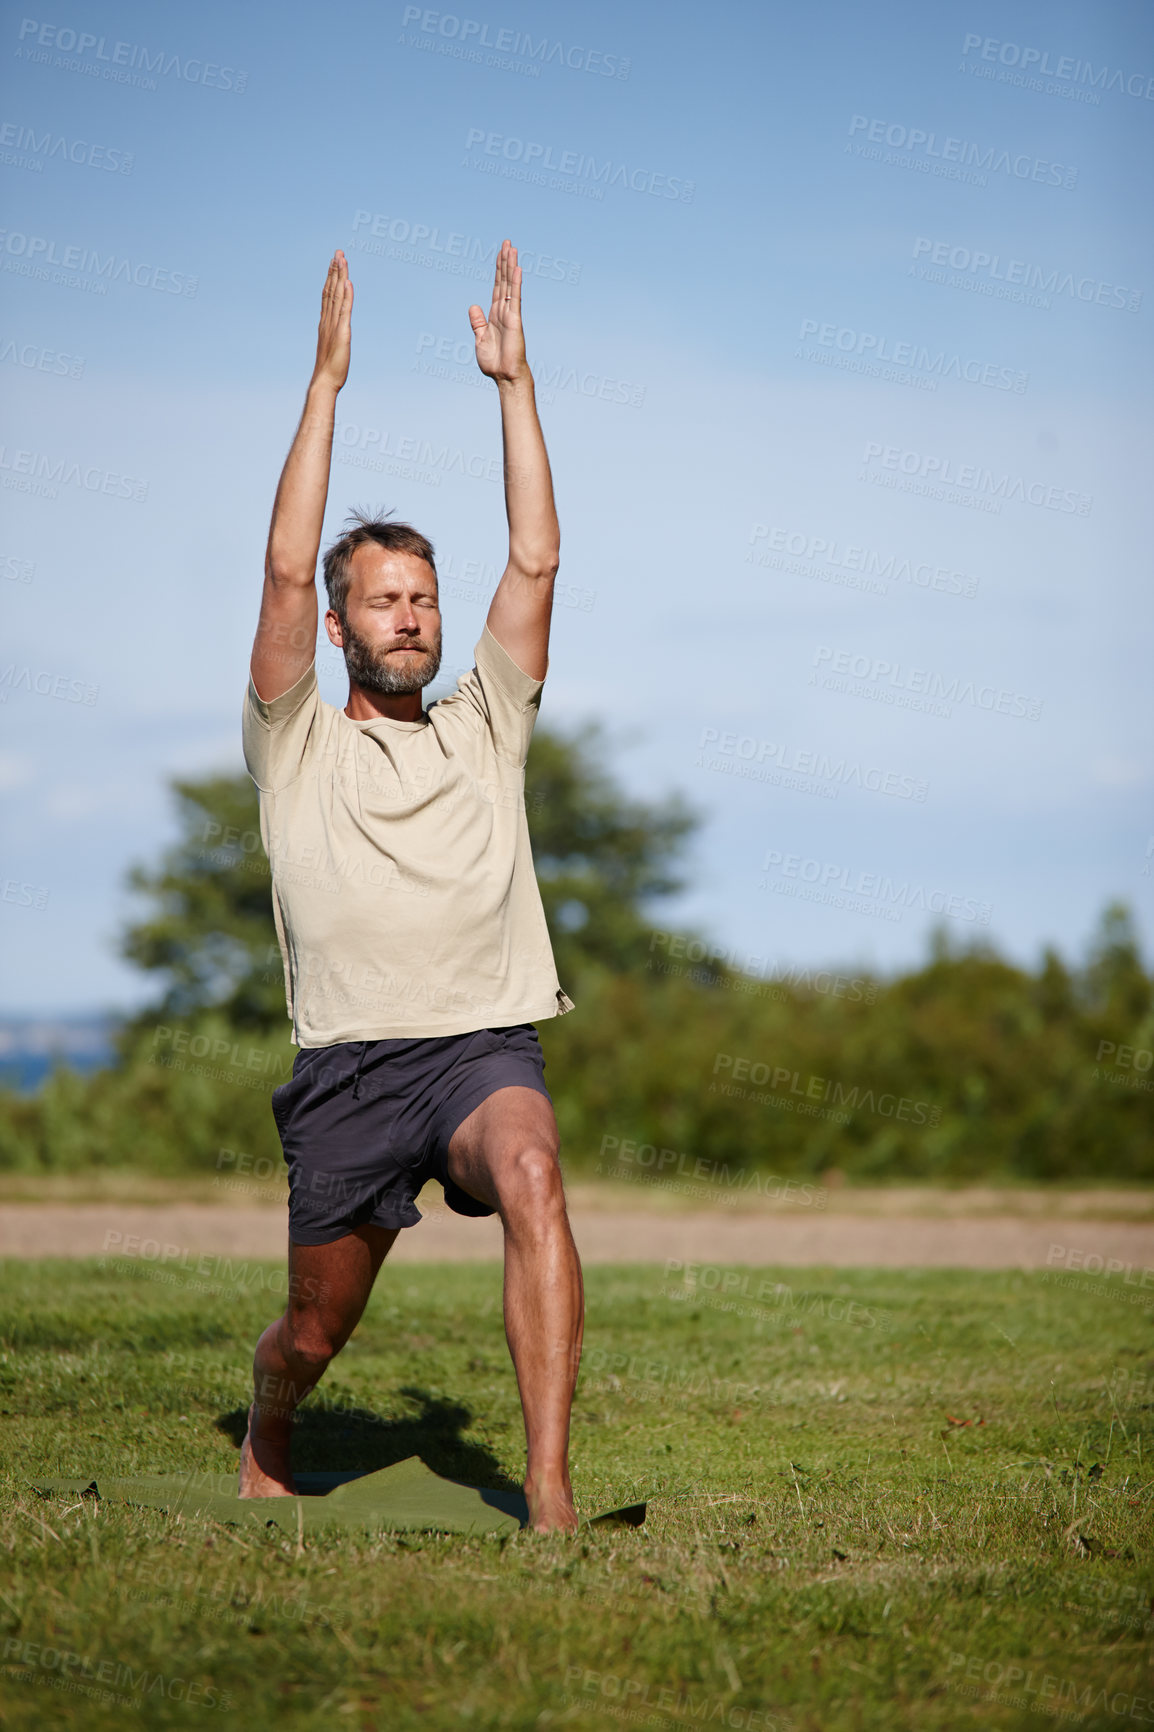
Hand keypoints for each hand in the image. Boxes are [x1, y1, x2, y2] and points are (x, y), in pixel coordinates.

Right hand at [312, 250, 352, 390]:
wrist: (324, 381)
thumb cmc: (329, 370)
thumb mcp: (333, 349)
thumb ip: (334, 338)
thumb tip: (336, 334)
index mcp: (326, 323)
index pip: (328, 295)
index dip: (330, 278)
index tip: (333, 263)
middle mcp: (328, 320)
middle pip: (331, 290)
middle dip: (335, 270)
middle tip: (338, 252)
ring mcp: (334, 325)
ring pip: (337, 295)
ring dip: (339, 276)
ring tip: (341, 258)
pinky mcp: (343, 332)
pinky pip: (345, 310)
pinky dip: (346, 295)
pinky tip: (348, 282)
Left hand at [469, 239, 527, 382]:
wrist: (504, 376)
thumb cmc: (494, 362)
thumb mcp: (479, 339)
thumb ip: (477, 322)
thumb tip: (473, 306)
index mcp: (495, 314)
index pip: (497, 287)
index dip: (498, 270)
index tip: (500, 254)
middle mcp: (504, 311)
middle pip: (504, 281)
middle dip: (505, 262)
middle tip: (507, 242)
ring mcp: (510, 314)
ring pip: (510, 285)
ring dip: (510, 266)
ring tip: (511, 248)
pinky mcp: (515, 320)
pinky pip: (515, 298)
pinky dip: (515, 283)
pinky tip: (517, 269)